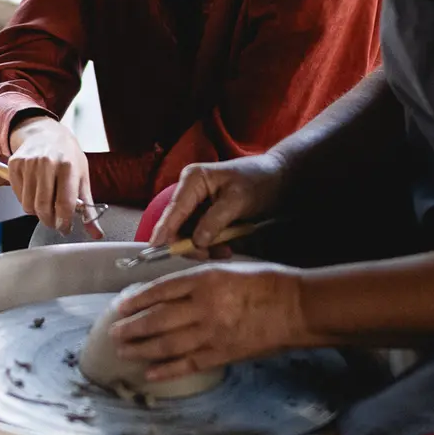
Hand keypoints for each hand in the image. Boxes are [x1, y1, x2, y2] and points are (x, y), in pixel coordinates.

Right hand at [7, 116, 102, 239]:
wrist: (45, 133)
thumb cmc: (67, 155)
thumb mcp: (82, 177)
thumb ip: (88, 208)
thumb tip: (96, 233)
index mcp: (67, 166)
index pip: (64, 204)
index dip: (64, 222)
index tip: (65, 228)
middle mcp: (46, 163)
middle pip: (43, 207)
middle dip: (50, 221)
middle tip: (55, 221)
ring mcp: (28, 163)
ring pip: (28, 205)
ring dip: (37, 211)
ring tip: (45, 202)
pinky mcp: (15, 164)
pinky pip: (18, 196)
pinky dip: (26, 200)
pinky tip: (35, 191)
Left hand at [110, 261, 307, 381]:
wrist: (295, 307)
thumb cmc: (262, 282)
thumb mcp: (224, 268)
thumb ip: (195, 280)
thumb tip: (163, 292)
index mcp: (204, 281)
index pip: (160, 290)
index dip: (137, 300)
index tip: (120, 306)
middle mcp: (204, 307)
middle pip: (159, 319)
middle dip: (133, 328)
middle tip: (114, 333)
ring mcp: (213, 333)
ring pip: (169, 344)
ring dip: (143, 349)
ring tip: (124, 351)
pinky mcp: (223, 353)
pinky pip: (190, 363)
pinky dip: (168, 369)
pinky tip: (150, 372)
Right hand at [150, 154, 288, 249]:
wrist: (278, 178)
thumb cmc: (259, 181)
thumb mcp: (237, 201)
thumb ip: (215, 221)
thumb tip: (196, 242)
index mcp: (193, 179)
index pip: (174, 209)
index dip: (164, 230)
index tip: (155, 248)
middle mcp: (190, 190)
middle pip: (178, 224)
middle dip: (190, 243)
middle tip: (208, 256)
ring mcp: (197, 202)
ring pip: (190, 232)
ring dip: (204, 246)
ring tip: (225, 252)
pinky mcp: (207, 213)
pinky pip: (202, 233)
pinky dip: (212, 244)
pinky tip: (226, 248)